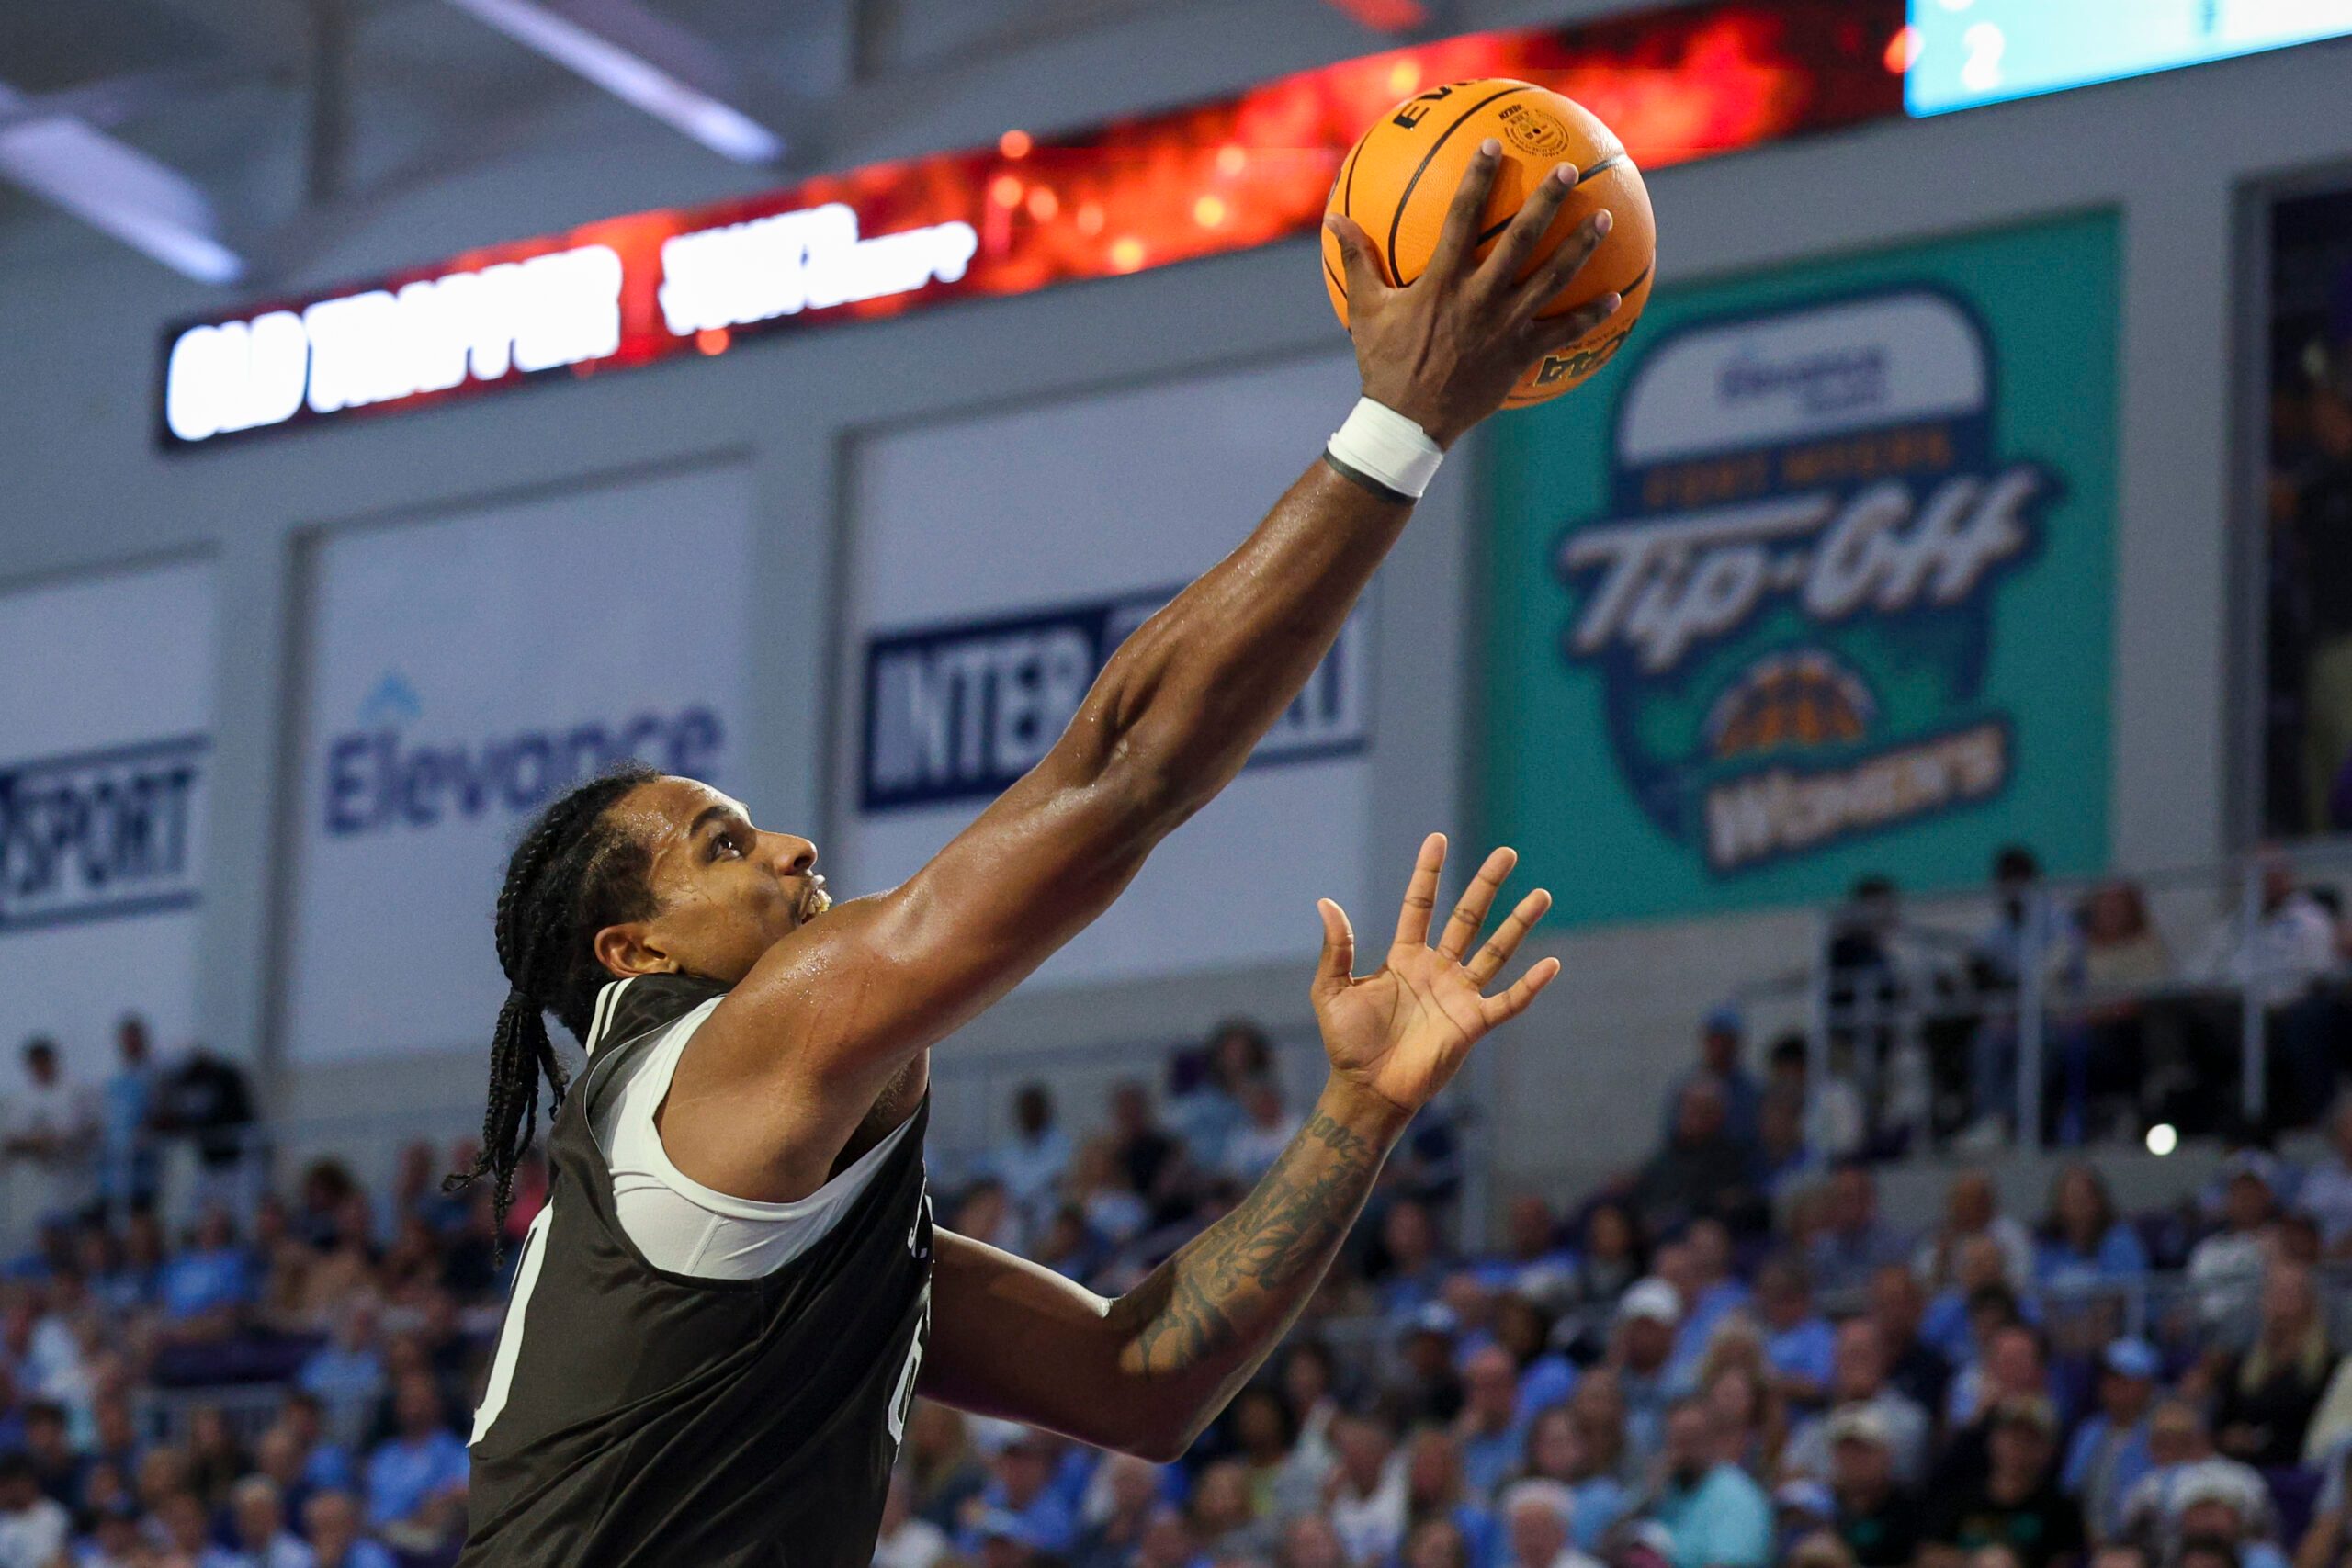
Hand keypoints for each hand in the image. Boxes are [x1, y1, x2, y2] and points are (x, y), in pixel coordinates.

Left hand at [1310, 833, 1559, 1119]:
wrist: (1367, 1090)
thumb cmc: (1347, 1043)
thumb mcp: (1332, 991)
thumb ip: (1336, 949)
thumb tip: (1326, 902)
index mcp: (1404, 958)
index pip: (1420, 906)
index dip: (1428, 874)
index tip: (1437, 839)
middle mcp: (1436, 970)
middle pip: (1467, 918)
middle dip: (1486, 885)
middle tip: (1507, 853)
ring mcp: (1458, 995)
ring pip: (1495, 951)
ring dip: (1518, 924)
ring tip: (1541, 894)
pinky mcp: (1472, 1024)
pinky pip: (1508, 1001)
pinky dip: (1529, 985)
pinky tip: (1551, 964)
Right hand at [1326, 141, 1620, 447]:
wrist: (1407, 422)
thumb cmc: (1383, 363)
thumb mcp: (1364, 310)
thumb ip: (1356, 260)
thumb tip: (1332, 220)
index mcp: (1442, 282)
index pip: (1461, 217)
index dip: (1477, 178)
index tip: (1493, 144)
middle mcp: (1479, 298)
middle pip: (1521, 240)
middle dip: (1547, 201)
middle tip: (1570, 171)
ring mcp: (1504, 328)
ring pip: (1552, 280)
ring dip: (1580, 247)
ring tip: (1606, 217)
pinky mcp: (1520, 356)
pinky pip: (1562, 333)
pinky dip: (1589, 316)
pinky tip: (1614, 297)